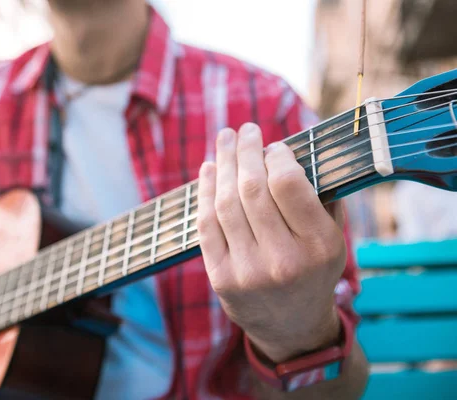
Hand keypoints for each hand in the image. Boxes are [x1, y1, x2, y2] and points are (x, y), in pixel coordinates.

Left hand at [197, 123, 346, 362]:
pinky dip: (205, 192)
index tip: (273, 145)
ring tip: (224, 140)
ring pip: (226, 203)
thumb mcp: (334, 239)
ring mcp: (248, 271)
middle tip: (244, 130)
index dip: (276, 156)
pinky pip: (206, 225)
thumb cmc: (313, 272)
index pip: (289, 184)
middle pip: (253, 189)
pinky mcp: (221, 278)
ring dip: (223, 164)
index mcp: (319, 246)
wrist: (292, 326)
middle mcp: (284, 260)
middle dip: (246, 151)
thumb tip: (290, 149)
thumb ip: (320, 197)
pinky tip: (210, 170)